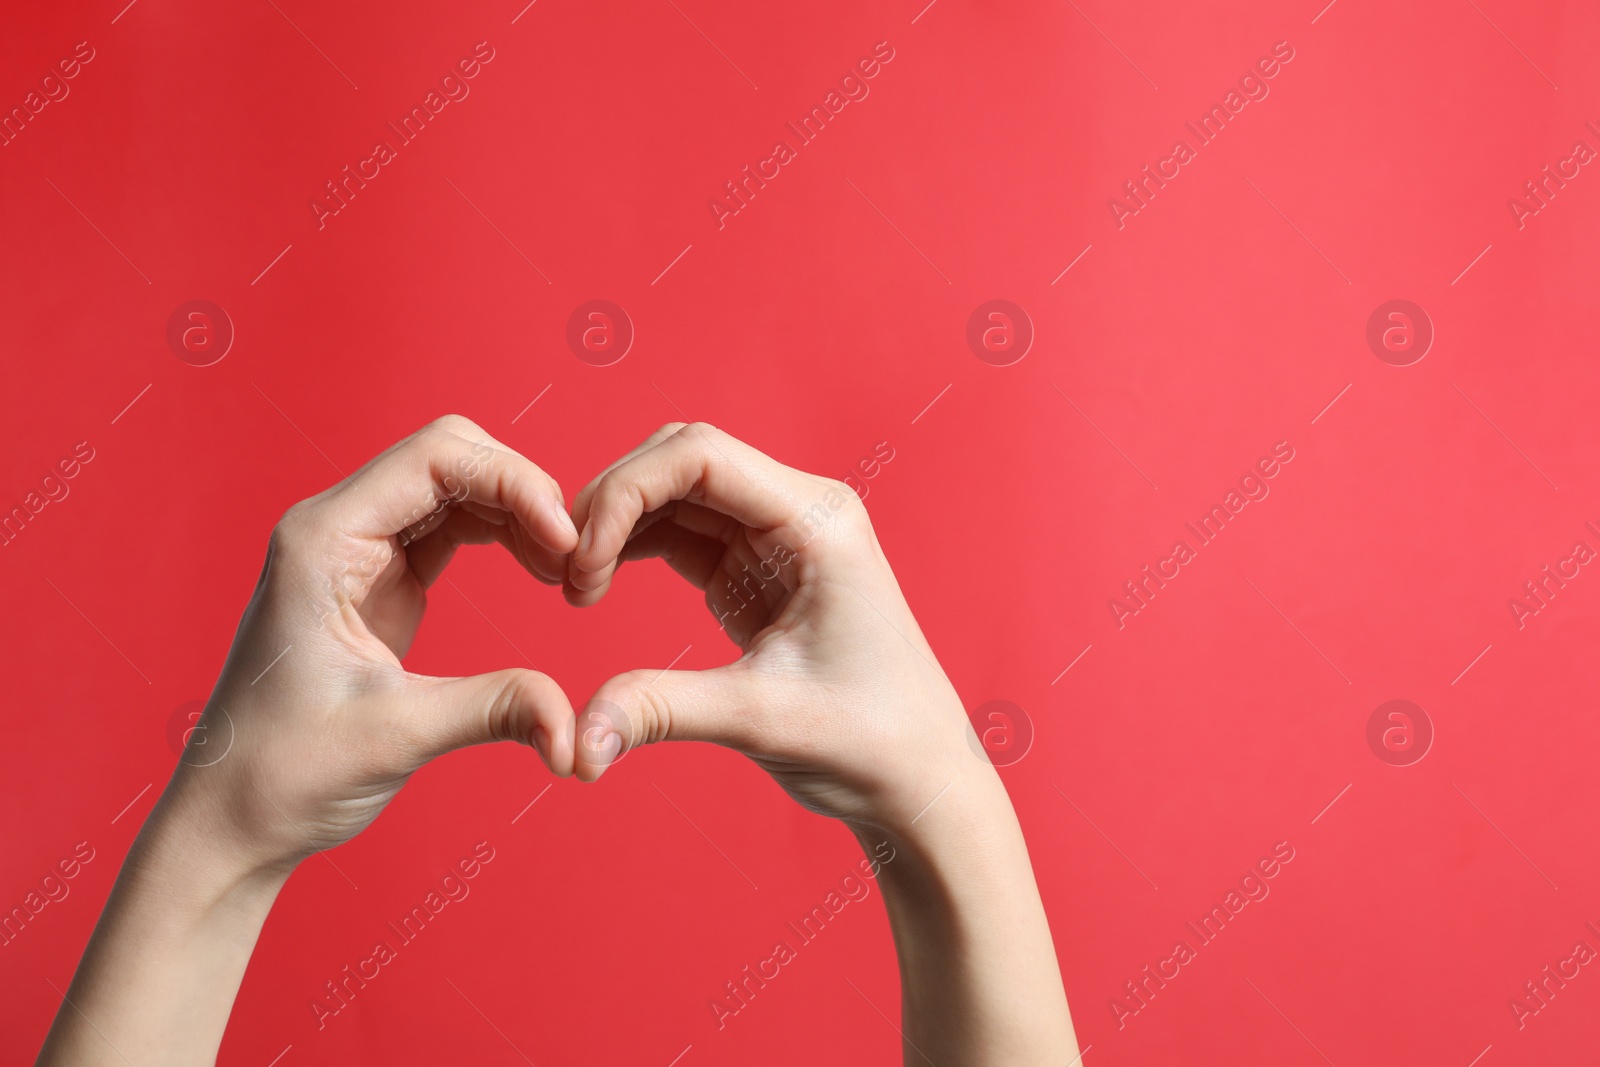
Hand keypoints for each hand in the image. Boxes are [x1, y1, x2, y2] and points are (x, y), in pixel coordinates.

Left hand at [171, 414, 580, 874]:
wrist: (233, 817)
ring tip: (565, 569)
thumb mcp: (396, 737)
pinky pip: (453, 528)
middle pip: (450, 456)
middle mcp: (337, 528)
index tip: (567, 541)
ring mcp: (359, 551)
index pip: (434, 459)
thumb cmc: (283, 773)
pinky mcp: (380, 581)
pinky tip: (539, 571)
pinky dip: (504, 538)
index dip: (514, 482)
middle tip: (574, 556)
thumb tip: (576, 726)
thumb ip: (493, 711)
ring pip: (457, 487)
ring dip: (519, 513)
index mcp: (323, 540)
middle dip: (522, 490)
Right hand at [564, 423, 1077, 1064]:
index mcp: (817, 520)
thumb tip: (574, 744)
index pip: (701, 456)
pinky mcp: (756, 569)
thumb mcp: (762, 720)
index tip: (580, 560)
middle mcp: (799, 511)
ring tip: (574, 586)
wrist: (916, 779)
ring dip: (619, 523)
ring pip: (676, 491)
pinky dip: (634, 547)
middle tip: (564, 574)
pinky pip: (682, 531)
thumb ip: (663, 711)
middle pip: (682, 458)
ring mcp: (777, 536)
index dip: (625, 491)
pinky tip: (595, 585)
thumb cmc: (868, 743)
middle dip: (613, 502)